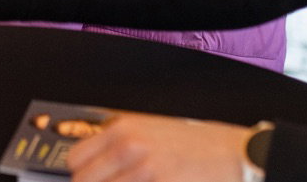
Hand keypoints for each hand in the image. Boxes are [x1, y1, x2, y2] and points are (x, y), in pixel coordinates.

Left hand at [66, 111, 248, 181]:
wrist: (232, 154)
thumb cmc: (191, 144)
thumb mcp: (148, 130)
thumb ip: (116, 145)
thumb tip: (88, 165)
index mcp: (122, 131)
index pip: (75, 160)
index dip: (80, 174)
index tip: (88, 179)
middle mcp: (130, 150)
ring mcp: (147, 173)